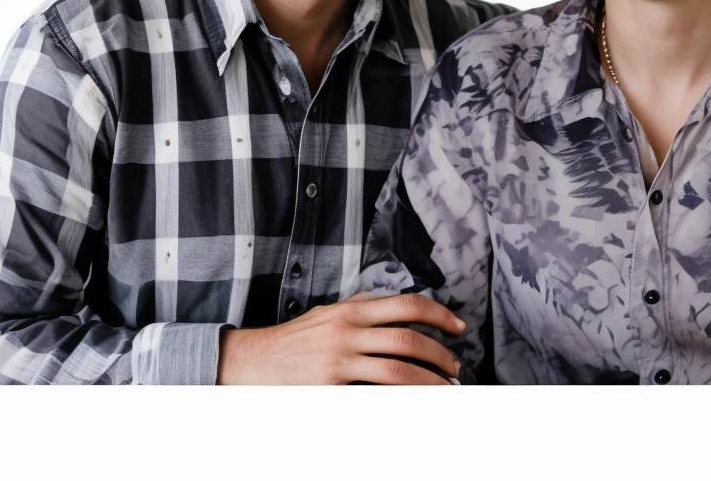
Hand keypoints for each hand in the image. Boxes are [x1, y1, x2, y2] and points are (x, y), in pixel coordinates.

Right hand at [216, 292, 463, 384]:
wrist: (251, 362)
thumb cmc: (293, 340)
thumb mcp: (327, 313)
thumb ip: (359, 308)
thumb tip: (393, 304)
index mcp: (351, 310)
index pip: (407, 304)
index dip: (438, 315)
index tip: (458, 327)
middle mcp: (347, 331)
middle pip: (408, 340)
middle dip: (439, 356)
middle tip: (454, 369)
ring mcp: (338, 361)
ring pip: (397, 372)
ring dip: (428, 383)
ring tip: (443, 391)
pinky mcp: (329, 389)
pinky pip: (372, 397)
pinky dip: (397, 403)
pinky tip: (410, 407)